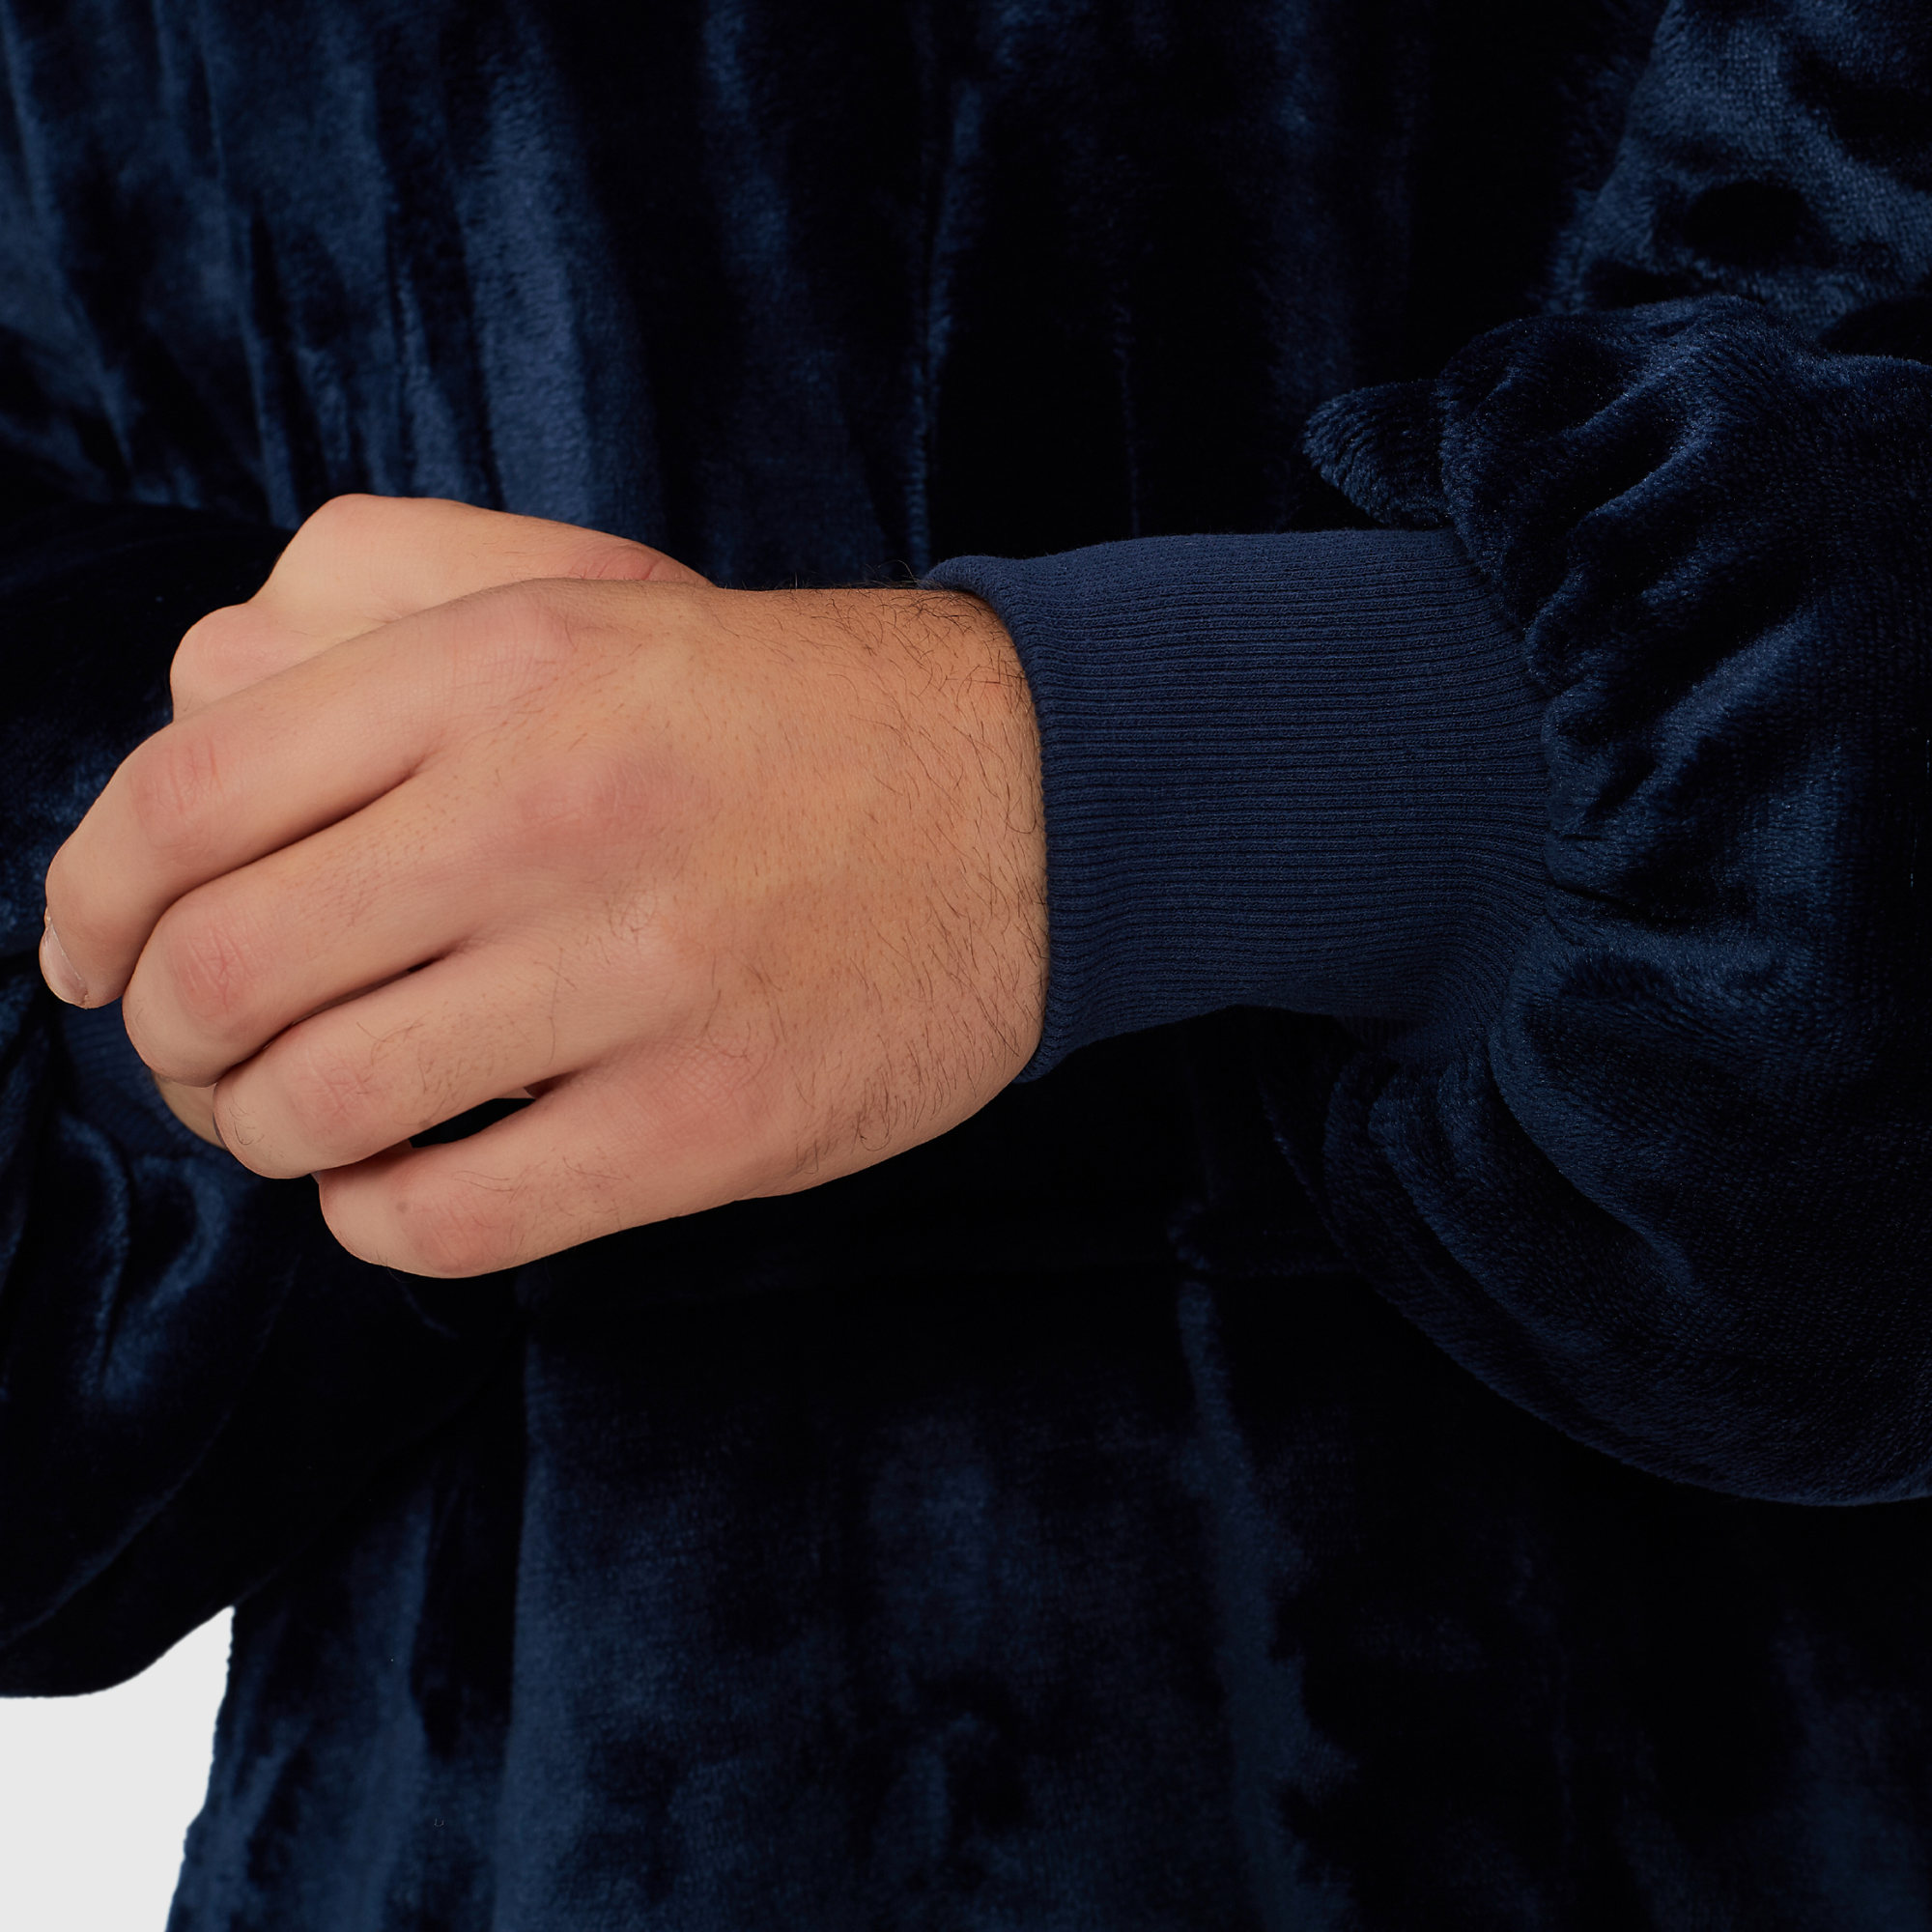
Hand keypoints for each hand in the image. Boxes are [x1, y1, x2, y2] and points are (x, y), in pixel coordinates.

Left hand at [42, 496, 1046, 1274]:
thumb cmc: (780, 715)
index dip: (85, 900)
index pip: (181, 800)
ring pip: (319, 1107)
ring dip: (263, 1133)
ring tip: (300, 1118)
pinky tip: (398, 1181)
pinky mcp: (706, 1119)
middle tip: (199, 1052)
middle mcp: (547, 808)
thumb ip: (369, 652)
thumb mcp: (582, 602)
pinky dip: (373, 1217)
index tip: (82, 956)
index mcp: (497, 665)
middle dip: (164, 1039)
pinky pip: (449, 1218)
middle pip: (222, 974)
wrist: (1027, 799)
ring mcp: (632, 976)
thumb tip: (184, 766)